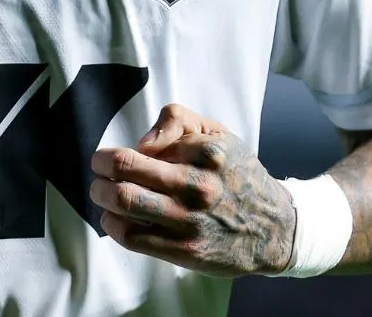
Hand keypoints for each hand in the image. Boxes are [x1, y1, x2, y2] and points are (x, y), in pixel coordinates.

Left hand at [89, 103, 295, 277]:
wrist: (273, 228)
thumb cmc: (237, 175)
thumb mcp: (219, 133)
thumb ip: (178, 120)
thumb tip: (142, 142)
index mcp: (208, 153)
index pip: (143, 147)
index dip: (123, 151)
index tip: (116, 155)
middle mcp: (198, 186)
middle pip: (125, 170)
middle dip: (102, 167)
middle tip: (98, 167)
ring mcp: (190, 220)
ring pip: (124, 202)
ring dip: (102, 194)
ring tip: (102, 191)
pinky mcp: (184, 250)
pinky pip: (132, 236)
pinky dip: (113, 224)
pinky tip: (115, 218)